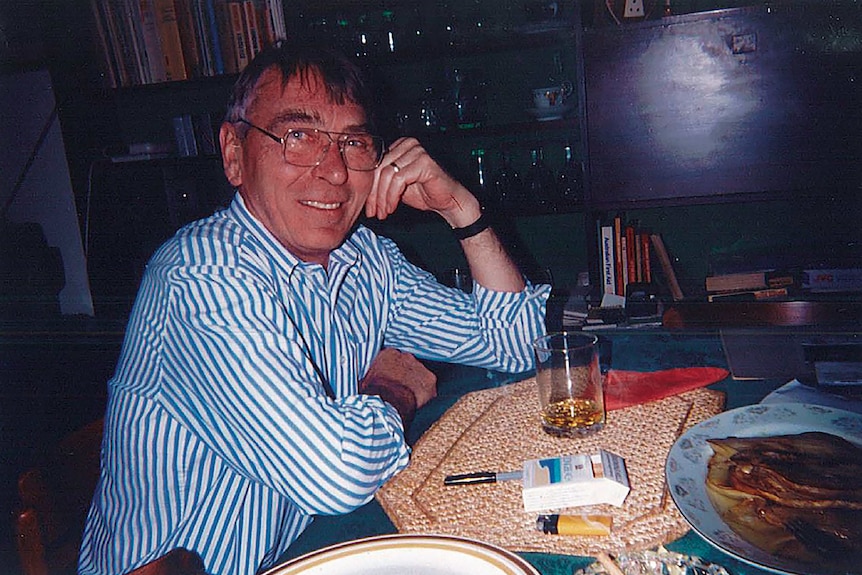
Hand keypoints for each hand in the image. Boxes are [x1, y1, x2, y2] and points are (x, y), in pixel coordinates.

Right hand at [359, 348, 436, 408]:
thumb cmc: (372, 394)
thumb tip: (367, 381)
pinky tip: (417, 403)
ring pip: (420, 375)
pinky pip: (429, 388)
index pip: (393, 358)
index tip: (390, 378)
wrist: (386, 403)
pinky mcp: (430, 381)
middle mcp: (406, 356)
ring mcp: (420, 367)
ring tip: (408, 397)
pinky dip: (425, 395)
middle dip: (405, 374)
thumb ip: (370, 375)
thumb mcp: (364, 381)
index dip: (392, 370)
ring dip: (415, 384)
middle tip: (400, 388)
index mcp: (388, 354)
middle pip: (408, 364)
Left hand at [366, 137, 480, 227]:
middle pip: (379, 169)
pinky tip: (392, 208)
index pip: (376, 165)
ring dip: (382, 198)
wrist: (449, 202)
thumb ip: (382, 182)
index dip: (370, 188)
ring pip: (387, 175)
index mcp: (399, 146)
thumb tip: (361, 190)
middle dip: (374, 195)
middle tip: (373, 213)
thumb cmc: (425, 193)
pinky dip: (392, 196)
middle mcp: (407, 144)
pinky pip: (399, 179)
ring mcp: (416, 151)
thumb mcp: (397, 187)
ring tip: (383, 212)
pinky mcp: (424, 161)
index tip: (368, 208)